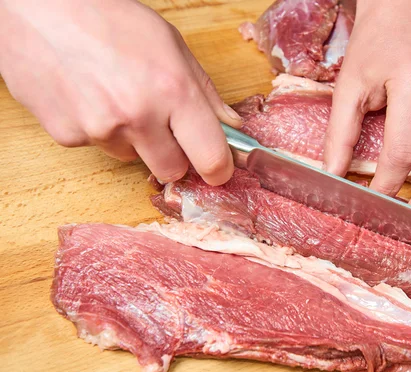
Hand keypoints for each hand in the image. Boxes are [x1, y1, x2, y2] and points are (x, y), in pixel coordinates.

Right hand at [0, 0, 240, 184]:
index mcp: (173, 90)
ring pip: (133, 158)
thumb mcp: (170, 44)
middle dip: (174, 155)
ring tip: (116, 96)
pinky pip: (98, 147)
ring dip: (134, 139)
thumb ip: (205, 92)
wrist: (36, 6)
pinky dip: (99, 130)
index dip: (218, 169)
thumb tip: (230, 126)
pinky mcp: (68, 137)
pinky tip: (89, 97)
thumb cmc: (107, 17)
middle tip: (164, 127)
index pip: (210, 158)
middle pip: (173, 170)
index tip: (218, 168)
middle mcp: (138, 116)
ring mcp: (100, 130)